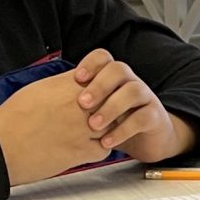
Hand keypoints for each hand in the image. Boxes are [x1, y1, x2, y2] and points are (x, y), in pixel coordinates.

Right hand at [0, 70, 118, 185]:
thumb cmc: (11, 120)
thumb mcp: (37, 89)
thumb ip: (63, 85)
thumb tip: (75, 85)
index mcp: (68, 85)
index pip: (106, 73)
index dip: (106, 83)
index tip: (98, 91)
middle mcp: (80, 104)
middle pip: (113, 100)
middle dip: (109, 107)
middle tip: (98, 114)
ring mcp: (83, 128)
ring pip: (114, 125)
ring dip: (106, 130)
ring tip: (88, 133)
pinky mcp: (81, 151)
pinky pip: (105, 149)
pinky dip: (98, 150)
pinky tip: (84, 148)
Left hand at [71, 51, 194, 162]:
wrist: (147, 140)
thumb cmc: (114, 122)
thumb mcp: (94, 110)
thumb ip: (77, 103)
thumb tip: (44, 101)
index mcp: (113, 77)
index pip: (103, 58)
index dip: (91, 64)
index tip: (76, 79)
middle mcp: (130, 82)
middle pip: (119, 70)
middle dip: (99, 85)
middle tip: (82, 103)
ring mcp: (145, 98)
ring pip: (133, 91)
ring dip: (111, 107)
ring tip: (93, 125)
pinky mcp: (155, 117)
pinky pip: (143, 117)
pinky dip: (123, 130)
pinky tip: (107, 142)